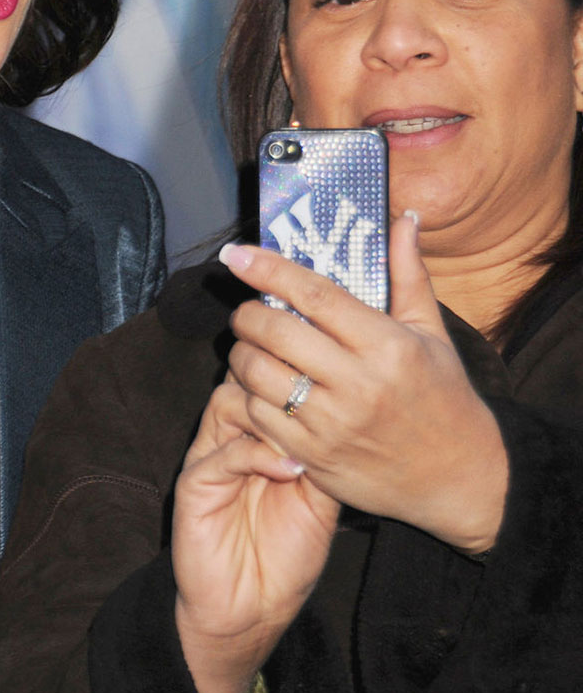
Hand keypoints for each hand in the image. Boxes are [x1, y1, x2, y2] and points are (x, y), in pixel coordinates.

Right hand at [171, 376, 339, 692]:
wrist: (250, 610)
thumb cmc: (286, 556)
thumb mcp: (321, 497)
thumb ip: (327, 453)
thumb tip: (354, 409)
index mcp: (258, 434)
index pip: (272, 377)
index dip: (298, 364)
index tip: (337, 361)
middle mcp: (231, 437)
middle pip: (245, 376)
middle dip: (281, 374)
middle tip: (320, 384)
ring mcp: (210, 458)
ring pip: (229, 402)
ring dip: (271, 411)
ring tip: (306, 430)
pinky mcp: (195, 487)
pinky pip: (223, 453)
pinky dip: (258, 455)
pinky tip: (290, 471)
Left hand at [218, 214, 508, 553]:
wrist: (456, 475)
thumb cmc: (443, 396)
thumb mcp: (432, 333)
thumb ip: (409, 274)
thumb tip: (401, 217)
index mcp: (387, 346)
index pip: (315, 294)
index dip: (269, 269)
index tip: (237, 254)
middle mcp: (357, 384)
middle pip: (276, 333)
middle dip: (248, 315)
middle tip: (246, 310)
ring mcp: (331, 424)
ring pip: (258, 376)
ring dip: (241, 355)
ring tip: (250, 347)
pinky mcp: (312, 457)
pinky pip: (258, 417)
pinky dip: (247, 396)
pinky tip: (256, 387)